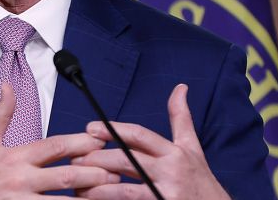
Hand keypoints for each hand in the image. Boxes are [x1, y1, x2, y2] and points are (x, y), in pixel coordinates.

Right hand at [0, 84, 118, 198]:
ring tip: (109, 197)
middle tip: (116, 172)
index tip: (99, 140)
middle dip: (93, 173)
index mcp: (14, 157)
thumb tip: (7, 86)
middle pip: (65, 176)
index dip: (79, 143)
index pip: (53, 147)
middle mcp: (20, 180)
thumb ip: (0, 113)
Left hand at [72, 84, 228, 199]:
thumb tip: (180, 88)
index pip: (138, 135)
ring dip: (98, 187)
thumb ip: (181, 118)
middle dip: (98, 159)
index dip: (112, 130)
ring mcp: (166, 193)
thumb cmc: (201, 181)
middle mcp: (171, 171)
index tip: (90, 128)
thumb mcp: (193, 148)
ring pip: (124, 189)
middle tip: (75, 159)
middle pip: (126, 160)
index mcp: (174, 152)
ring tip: (79, 186)